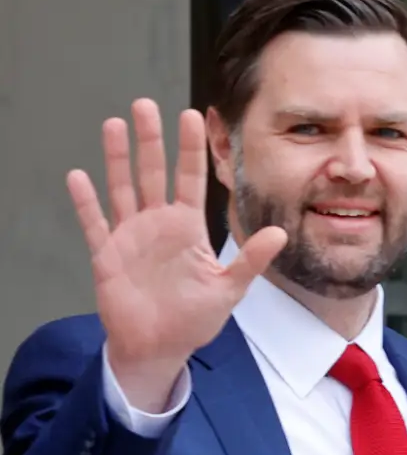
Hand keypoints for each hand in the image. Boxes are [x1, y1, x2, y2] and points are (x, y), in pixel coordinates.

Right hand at [66, 99, 286, 411]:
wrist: (160, 349)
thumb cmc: (193, 320)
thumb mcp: (228, 290)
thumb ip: (250, 260)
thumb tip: (280, 233)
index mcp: (187, 228)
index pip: (189, 179)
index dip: (190, 149)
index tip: (191, 115)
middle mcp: (157, 224)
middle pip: (152, 174)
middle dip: (150, 141)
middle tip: (145, 105)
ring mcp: (130, 237)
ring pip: (122, 189)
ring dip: (117, 159)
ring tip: (114, 124)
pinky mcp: (107, 256)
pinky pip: (95, 224)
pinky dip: (86, 203)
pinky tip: (79, 177)